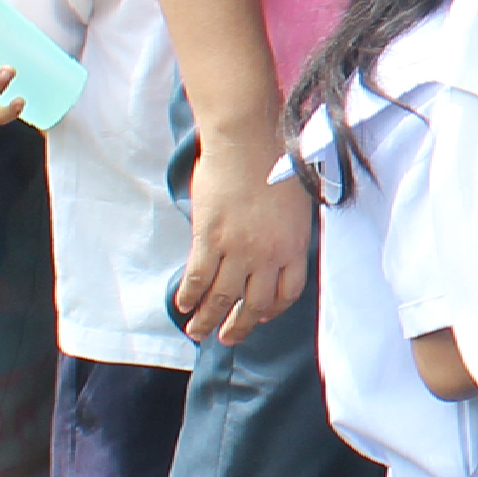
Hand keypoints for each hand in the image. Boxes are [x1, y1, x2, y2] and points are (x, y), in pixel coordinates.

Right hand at [170, 138, 315, 343]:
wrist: (248, 138)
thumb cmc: (275, 159)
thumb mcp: (294, 201)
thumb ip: (285, 230)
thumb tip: (272, 245)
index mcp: (293, 246)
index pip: (287, 293)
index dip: (273, 310)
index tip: (261, 317)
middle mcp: (268, 255)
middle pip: (254, 304)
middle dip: (239, 326)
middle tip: (227, 337)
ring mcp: (238, 249)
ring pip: (222, 298)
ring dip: (208, 319)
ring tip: (197, 331)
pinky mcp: (210, 238)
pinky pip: (198, 277)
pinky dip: (189, 295)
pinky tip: (183, 304)